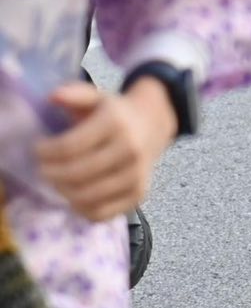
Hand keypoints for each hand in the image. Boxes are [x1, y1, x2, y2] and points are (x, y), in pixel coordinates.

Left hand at [35, 80, 176, 221]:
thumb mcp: (98, 98)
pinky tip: (75, 195)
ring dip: (63, 191)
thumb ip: (75, 94)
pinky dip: (81, 209)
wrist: (155, 124)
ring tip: (57, 180)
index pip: (69, 147)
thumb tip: (53, 97)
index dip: (45, 152)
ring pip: (87, 196)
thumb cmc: (117, 113)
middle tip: (43, 168)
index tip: (37, 149)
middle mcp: (131, 149)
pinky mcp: (139, 193)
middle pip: (76, 174)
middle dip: (50, 173)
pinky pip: (101, 213)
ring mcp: (137, 174)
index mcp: (117, 123)